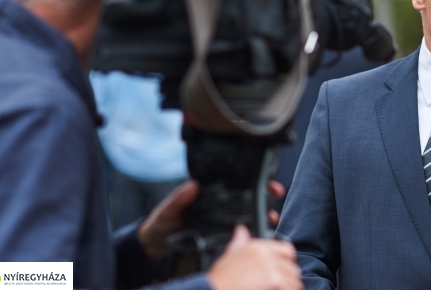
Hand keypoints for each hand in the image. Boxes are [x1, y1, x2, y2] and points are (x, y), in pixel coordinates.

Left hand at [139, 180, 287, 260]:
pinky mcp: (221, 240)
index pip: (236, 184)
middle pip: (249, 199)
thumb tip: (192, 186)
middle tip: (276, 195)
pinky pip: (240, 236)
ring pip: (248, 217)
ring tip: (271, 218)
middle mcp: (220, 208)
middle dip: (266, 196)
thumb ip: (179, 198)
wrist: (154, 249)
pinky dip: (252, 235)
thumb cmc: (161, 224)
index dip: (255, 180)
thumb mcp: (168, 209)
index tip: (268, 182)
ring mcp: (222, 224)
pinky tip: (259, 236)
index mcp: (210, 195)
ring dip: (263, 216)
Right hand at [207, 226, 302, 289]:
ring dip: (289, 288)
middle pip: (292, 268)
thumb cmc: (220, 280)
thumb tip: (241, 230)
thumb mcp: (228, 256)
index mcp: (257, 248)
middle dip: (289, 279)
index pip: (287, 250)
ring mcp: (272, 271)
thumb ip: (239, 242)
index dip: (287, 262)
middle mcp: (267, 257)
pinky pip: (291, 289)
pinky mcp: (275, 284)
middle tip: (280, 286)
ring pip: (294, 281)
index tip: (284, 271)